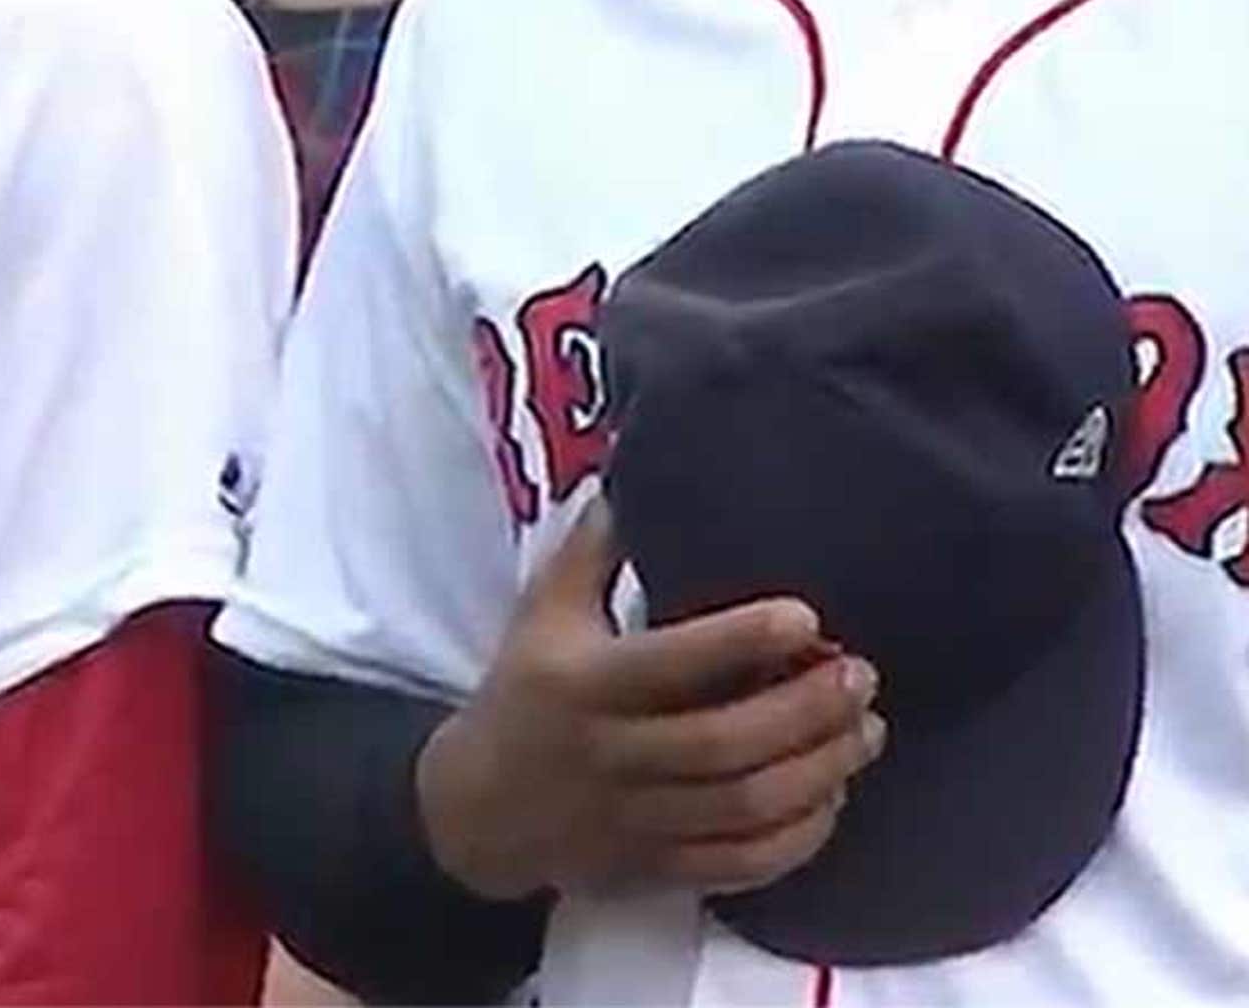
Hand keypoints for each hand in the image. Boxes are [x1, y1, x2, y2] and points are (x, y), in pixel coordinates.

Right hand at [416, 495, 883, 902]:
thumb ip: (591, 548)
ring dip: (817, 771)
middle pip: (724, 744)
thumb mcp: (541, 610)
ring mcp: (637, 821)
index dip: (741, 641)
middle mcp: (612, 756)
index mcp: (582, 684)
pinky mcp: (657, 869)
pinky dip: (798, 838)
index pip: (671, 664)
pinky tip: (833, 797)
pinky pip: (741, 865)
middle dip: (804, 711)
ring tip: (865, 729)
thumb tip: (636, 475)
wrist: (478, 811)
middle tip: (860, 674)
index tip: (805, 614)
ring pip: (742, 807)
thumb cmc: (522, 690)